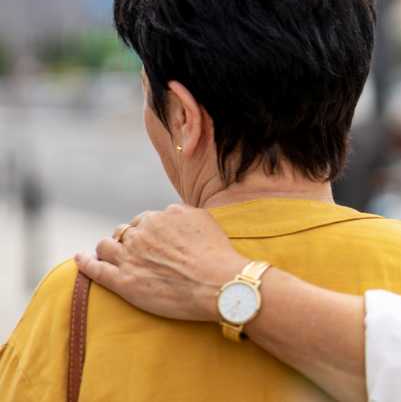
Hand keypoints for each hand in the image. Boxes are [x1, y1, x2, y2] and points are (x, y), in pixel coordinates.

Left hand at [75, 204, 247, 321]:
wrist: (220, 284)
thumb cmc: (218, 256)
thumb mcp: (205, 220)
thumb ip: (183, 214)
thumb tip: (173, 215)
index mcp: (162, 216)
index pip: (146, 220)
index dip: (148, 231)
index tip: (154, 242)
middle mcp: (142, 232)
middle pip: (125, 231)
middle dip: (128, 239)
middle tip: (138, 253)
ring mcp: (130, 256)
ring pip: (106, 246)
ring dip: (108, 248)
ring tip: (110, 256)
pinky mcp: (123, 281)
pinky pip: (95, 269)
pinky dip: (85, 262)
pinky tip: (80, 259)